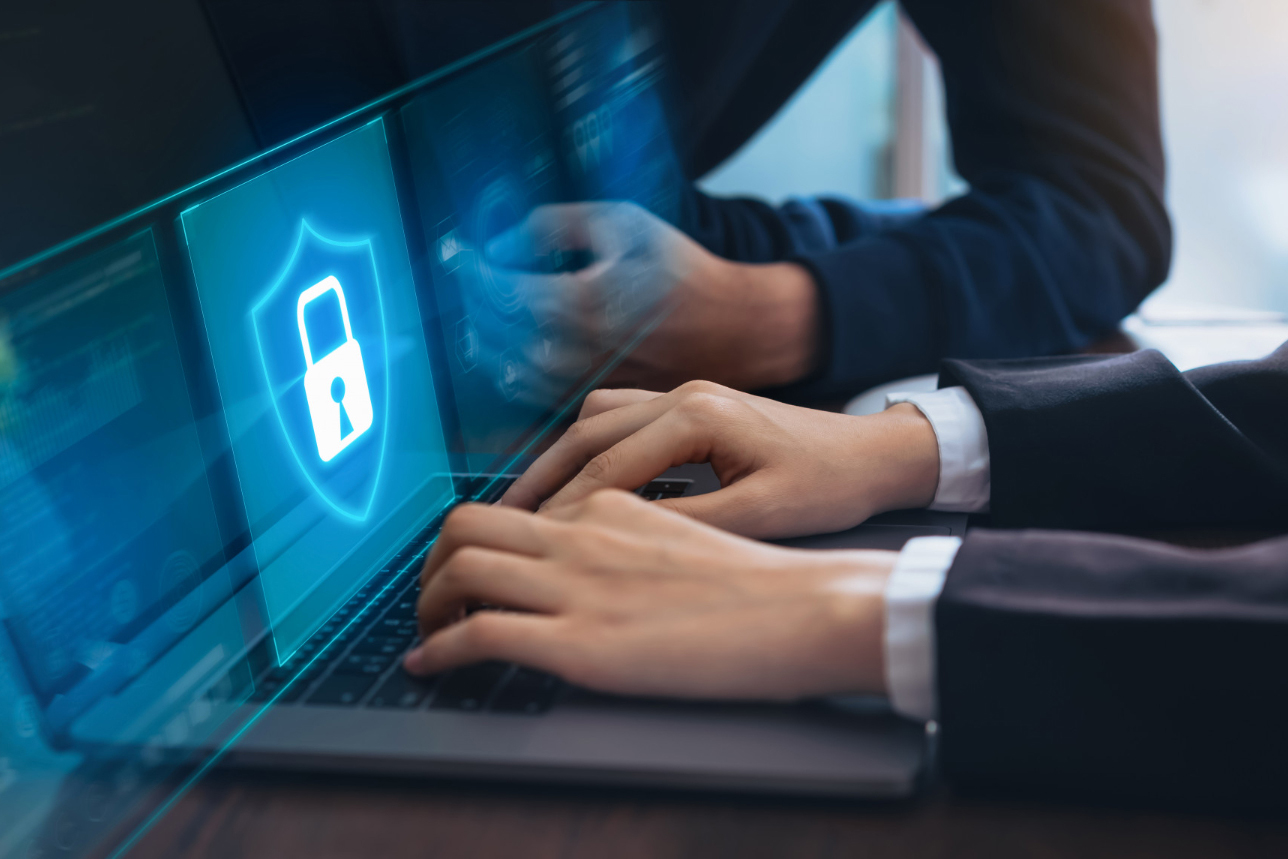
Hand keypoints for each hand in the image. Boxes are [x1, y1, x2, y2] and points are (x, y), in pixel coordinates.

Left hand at [405, 490, 895, 699]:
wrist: (806, 607)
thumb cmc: (766, 584)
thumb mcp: (692, 537)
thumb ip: (639, 536)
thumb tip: (603, 562)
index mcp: (611, 506)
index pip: (518, 507)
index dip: (479, 539)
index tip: (469, 567)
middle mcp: (583, 534)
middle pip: (468, 522)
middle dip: (433, 560)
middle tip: (433, 594)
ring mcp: (578, 586)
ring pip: (459, 568)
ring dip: (425, 601)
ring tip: (426, 629)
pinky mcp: (581, 643)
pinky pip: (479, 634)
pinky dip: (439, 650)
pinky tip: (431, 667)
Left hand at [486, 201, 819, 391]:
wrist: (736, 328)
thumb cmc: (681, 269)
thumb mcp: (624, 222)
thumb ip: (555, 225)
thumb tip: (498, 243)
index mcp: (589, 300)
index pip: (502, 290)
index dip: (468, 270)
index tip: (453, 253)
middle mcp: (584, 349)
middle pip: (496, 337)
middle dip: (471, 307)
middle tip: (467, 281)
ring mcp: (588, 383)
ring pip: (508, 374)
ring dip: (484, 344)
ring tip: (483, 314)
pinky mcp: (596, 403)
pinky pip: (533, 397)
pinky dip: (509, 373)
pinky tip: (508, 349)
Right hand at [500, 381, 940, 539]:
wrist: (873, 453)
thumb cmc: (829, 483)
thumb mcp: (763, 514)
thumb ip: (691, 525)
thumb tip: (621, 543)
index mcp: (699, 415)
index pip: (608, 464)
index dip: (565, 506)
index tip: (532, 541)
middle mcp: (685, 393)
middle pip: (589, 430)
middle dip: (545, 476)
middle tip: (508, 519)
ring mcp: (687, 392)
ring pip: (599, 416)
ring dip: (564, 456)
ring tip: (535, 503)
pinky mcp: (694, 403)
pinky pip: (622, 416)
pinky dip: (592, 446)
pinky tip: (583, 481)